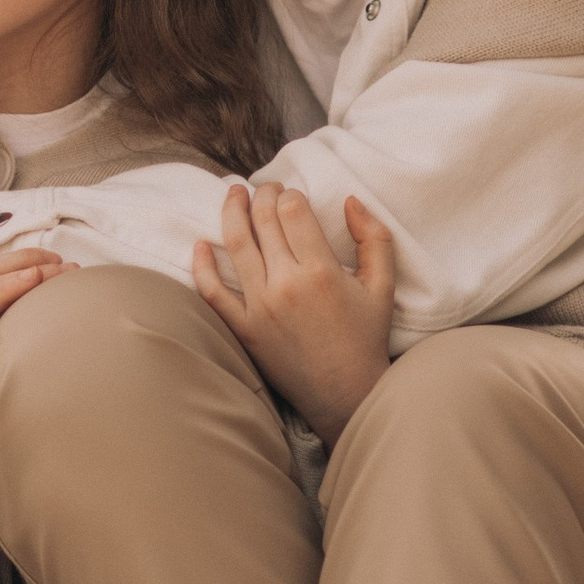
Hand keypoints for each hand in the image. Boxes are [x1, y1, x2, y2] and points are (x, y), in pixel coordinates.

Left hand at [192, 181, 396, 443]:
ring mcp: (260, 307)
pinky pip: (213, 292)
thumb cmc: (366, 339)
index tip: (292, 194)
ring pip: (236, 244)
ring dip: (231, 211)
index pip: (292, 210)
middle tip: (265, 188)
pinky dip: (202, 266)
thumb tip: (351, 200)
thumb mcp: (383, 286)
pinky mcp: (243, 329)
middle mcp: (286, 284)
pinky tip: (200, 245)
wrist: (345, 394)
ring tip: (234, 194)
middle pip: (263, 220)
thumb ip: (374, 238)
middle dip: (262, 194)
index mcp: (321, 271)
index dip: (289, 194)